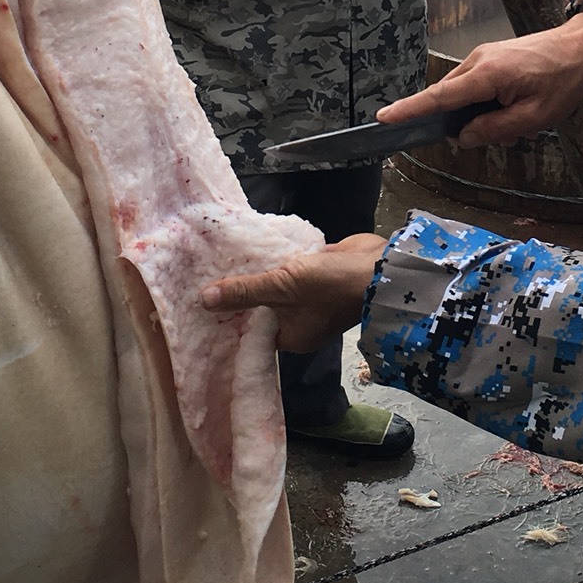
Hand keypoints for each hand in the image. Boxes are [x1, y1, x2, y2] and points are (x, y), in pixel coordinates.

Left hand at [202, 234, 385, 353]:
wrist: (380, 267)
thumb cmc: (331, 286)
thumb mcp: (283, 288)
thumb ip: (245, 292)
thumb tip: (203, 301)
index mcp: (291, 336)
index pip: (251, 331)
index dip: (229, 316)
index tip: (202, 302)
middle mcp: (299, 321)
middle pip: (261, 307)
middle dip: (241, 291)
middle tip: (204, 275)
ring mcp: (309, 296)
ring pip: (274, 286)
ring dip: (257, 272)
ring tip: (221, 258)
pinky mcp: (316, 273)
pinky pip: (289, 268)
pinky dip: (275, 259)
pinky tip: (253, 245)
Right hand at [377, 9, 582, 145]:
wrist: (580, 46)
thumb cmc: (561, 80)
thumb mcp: (532, 117)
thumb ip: (494, 129)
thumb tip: (462, 137)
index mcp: (485, 75)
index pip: (438, 98)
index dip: (410, 110)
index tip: (384, 118)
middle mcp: (476, 61)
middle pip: (449, 100)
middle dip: (465, 125)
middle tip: (504, 135)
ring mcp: (481, 57)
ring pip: (463, 96)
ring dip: (481, 116)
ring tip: (518, 125)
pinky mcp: (489, 58)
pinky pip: (475, 87)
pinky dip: (486, 105)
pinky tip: (514, 115)